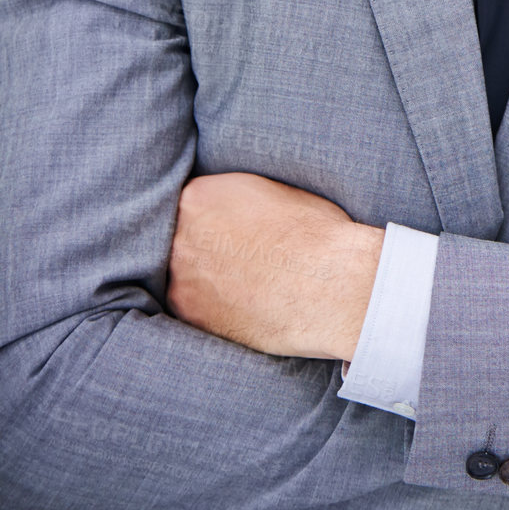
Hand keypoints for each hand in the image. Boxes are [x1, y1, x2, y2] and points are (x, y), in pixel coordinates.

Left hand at [166, 172, 383, 359]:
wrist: (332, 286)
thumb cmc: (318, 235)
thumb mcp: (274, 193)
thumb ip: (236, 201)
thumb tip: (232, 213)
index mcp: (199, 195)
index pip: (185, 204)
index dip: (204, 218)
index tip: (220, 230)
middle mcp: (180, 234)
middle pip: (175, 239)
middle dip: (197, 247)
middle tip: (228, 257)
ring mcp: (180, 277)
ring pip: (179, 275)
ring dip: (200, 278)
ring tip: (236, 282)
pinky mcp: (190, 316)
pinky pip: (189, 308)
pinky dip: (209, 307)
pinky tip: (237, 304)